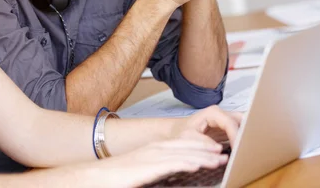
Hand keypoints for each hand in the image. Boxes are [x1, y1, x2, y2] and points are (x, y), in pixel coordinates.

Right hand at [92, 137, 227, 187]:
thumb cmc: (118, 176)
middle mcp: (155, 149)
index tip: (215, 149)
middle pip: (186, 146)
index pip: (182, 143)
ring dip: (203, 157)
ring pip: (183, 154)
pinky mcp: (147, 168)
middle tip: (223, 152)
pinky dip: (185, 163)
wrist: (96, 176)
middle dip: (206, 149)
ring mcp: (151, 157)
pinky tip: (197, 166)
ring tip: (219, 160)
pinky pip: (170, 165)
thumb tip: (172, 171)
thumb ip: (158, 168)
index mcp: (154, 148)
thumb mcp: (143, 169)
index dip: (201, 145)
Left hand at [172, 105, 243, 144]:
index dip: (237, 137)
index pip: (230, 123)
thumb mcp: (188, 137)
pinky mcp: (227, 129)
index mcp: (213, 113)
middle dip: (247, 133)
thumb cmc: (181, 132)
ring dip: (247, 136)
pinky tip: (244, 150)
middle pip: (242, 120)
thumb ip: (203, 142)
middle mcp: (222, 114)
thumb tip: (219, 149)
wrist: (176, 131)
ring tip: (248, 149)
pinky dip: (243, 140)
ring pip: (244, 124)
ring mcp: (225, 120)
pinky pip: (240, 132)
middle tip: (249, 148)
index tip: (239, 151)